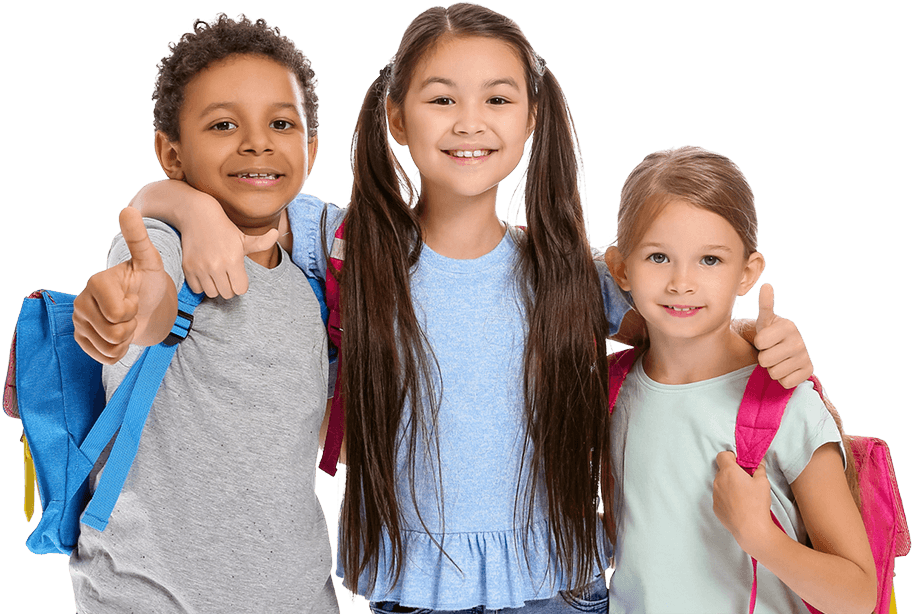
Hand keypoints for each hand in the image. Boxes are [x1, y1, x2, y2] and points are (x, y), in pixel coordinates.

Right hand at [73, 207, 172, 363]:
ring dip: (125, 339)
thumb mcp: (150, 262)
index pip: (116, 312)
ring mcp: (79, 321)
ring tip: (126, 323)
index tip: (133, 298)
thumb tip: (129, 210)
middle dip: (130, 325)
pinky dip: (118, 351)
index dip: (131, 309)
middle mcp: (81, 301)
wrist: (147, 307)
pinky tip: (119, 337)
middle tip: (131, 312)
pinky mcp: (81, 339)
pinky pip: (105, 357)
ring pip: (109, 345)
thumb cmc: (148, 283)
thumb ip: (138, 239)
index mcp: (96, 282)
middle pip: (113, 331)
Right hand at [180, 199, 277, 298]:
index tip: (238, 276)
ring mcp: (201, 268)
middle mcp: (216, 265)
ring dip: (216, 288)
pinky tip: (205, 275)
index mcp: (233, 259)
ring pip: (212, 293)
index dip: (241, 284)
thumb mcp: (244, 238)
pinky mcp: (188, 268)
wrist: (197, 216)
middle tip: (228, 276)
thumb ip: (262, 242)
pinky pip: (197, 289)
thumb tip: (277, 233)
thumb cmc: (224, 229)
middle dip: (229, 287)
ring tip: (217, 276)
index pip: (240, 289)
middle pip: (227, 294)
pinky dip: (202, 286)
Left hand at [713, 451, 772, 553]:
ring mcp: (715, 495)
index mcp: (728, 472)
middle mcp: (718, 481)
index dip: (731, 457)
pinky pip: (720, 497)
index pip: (722, 455)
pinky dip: (727, 498)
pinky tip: (739, 505)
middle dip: (732, 473)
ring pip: (721, 484)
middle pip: (722, 470)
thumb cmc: (756, 503)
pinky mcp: (715, 507)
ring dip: (729, 485)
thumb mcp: (763, 482)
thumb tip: (759, 463)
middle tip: (745, 480)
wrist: (750, 528)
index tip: (740, 464)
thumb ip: (759, 469)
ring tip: (743, 495)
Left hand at [754, 283, 812, 388]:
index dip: (758, 344)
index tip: (765, 340)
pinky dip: (782, 378)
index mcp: (788, 326)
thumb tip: (766, 286)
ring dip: (772, 369)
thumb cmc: (771, 335)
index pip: (760, 342)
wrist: (786, 351)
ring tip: (778, 359)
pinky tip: (786, 368)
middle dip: (763, 358)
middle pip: (765, 360)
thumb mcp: (766, 320)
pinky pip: (784, 382)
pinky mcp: (808, 372)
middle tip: (771, 351)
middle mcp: (799, 341)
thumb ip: (766, 305)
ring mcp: (805, 357)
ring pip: (774, 373)